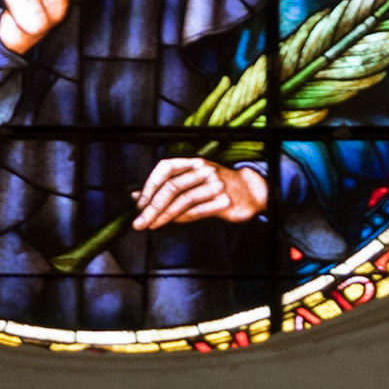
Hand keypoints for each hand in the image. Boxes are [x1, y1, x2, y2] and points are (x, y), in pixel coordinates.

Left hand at [131, 157, 267, 229]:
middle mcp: (204, 170)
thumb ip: (168, 187)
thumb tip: (138, 197)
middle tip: (139, 221)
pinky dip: (181, 219)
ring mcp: (215, 185)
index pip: (166, 168)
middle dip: (152, 207)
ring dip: (163, 216)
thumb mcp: (194, 179)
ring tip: (151, 225)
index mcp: (194, 162)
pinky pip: (197, 212)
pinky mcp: (224, 202)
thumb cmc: (217, 185)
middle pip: (172, 187)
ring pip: (182, 201)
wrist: (250, 190)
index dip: (150, 185)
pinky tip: (172, 223)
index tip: (139, 202)